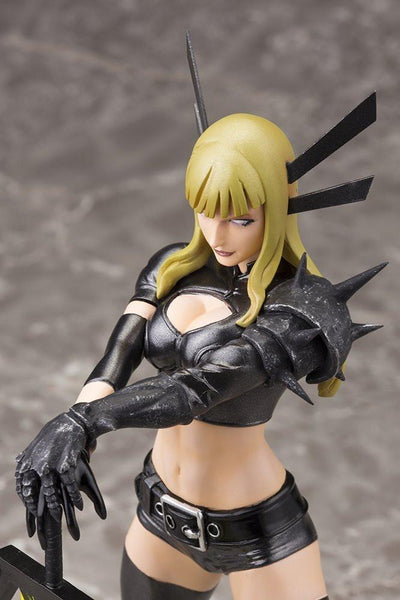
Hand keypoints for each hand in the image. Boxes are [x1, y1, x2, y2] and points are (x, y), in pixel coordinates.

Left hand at [15, 412, 105, 547]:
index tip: (31, 509)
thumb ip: (28, 455)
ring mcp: (50, 465)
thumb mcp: (37, 443)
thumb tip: (17, 461)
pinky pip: (68, 486)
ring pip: (50, 493)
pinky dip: (74, 497)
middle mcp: (35, 464)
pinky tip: (78, 505)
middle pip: (32, 493)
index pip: (21, 486)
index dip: (26, 500)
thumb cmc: (56, 432)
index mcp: (27, 460)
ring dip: (55, 506)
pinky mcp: (65, 465)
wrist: (74, 421)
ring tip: (59, 516)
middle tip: (41, 518)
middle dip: (36, 508)